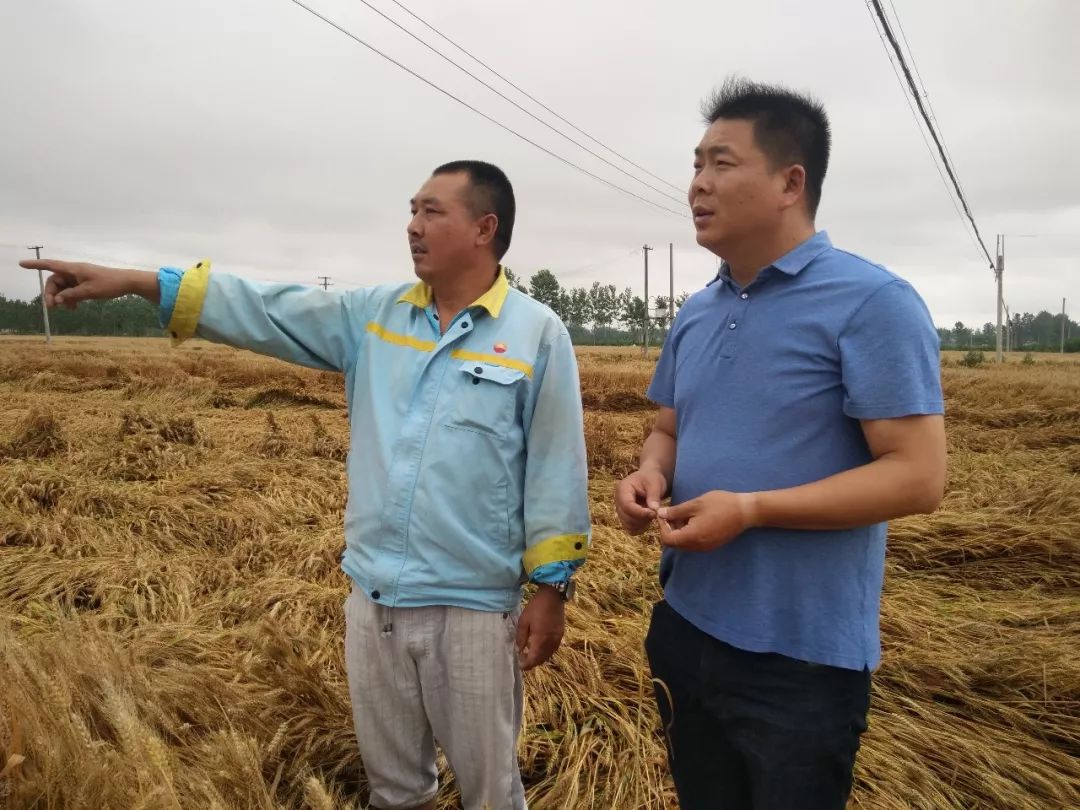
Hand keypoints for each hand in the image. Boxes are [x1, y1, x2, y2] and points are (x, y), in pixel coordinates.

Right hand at [19, 259, 154, 309]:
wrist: (127, 283)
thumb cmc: (108, 284)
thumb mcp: (89, 292)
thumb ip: (71, 295)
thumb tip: (58, 300)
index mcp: (73, 269)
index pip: (50, 265)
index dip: (35, 265)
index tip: (21, 264)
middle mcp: (74, 271)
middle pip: (55, 281)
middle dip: (52, 293)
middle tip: (53, 308)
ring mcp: (80, 277)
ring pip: (63, 287)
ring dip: (62, 298)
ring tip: (67, 309)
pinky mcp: (85, 283)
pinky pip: (72, 290)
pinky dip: (70, 298)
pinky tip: (74, 308)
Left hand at [515, 585, 564, 670]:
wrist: (552, 596)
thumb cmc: (535, 607)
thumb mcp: (523, 621)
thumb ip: (521, 637)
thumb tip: (519, 650)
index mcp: (540, 639)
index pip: (534, 658)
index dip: (527, 664)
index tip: (520, 665)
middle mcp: (550, 641)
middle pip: (542, 659)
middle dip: (533, 663)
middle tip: (524, 661)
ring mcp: (557, 638)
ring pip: (549, 655)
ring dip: (540, 658)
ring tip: (531, 655)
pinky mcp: (561, 634)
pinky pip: (553, 648)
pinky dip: (546, 652)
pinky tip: (541, 649)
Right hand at [614, 468, 667, 533]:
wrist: (650, 480)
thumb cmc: (652, 479)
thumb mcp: (655, 483)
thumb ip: (654, 496)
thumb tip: (654, 510)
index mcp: (622, 489)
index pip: (627, 506)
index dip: (640, 513)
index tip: (654, 513)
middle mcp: (618, 501)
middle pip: (626, 518)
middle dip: (642, 519)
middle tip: (655, 512)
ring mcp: (620, 511)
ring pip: (628, 526)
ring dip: (642, 524)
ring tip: (651, 514)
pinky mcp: (625, 518)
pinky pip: (631, 529)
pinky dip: (640, 527)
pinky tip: (647, 519)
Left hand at [656, 491, 759, 551]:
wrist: (745, 511)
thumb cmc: (721, 504)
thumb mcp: (695, 504)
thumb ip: (676, 511)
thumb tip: (660, 514)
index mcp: (692, 537)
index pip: (667, 539)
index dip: (662, 527)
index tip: (664, 514)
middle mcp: (698, 546)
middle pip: (675, 544)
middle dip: (670, 529)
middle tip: (674, 513)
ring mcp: (706, 548)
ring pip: (684, 544)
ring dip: (680, 531)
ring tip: (685, 514)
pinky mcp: (712, 545)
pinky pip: (694, 543)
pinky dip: (689, 534)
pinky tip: (696, 519)